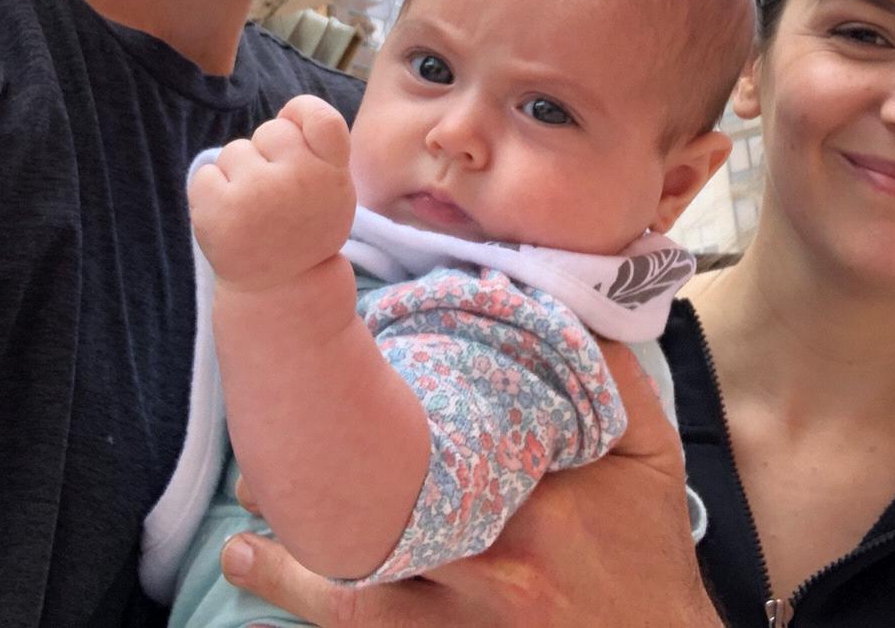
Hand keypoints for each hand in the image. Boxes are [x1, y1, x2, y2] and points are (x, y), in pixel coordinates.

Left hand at [190, 95, 356, 292]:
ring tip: (254, 212)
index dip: (303, 111)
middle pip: (272, 130)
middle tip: (277, 196)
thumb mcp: (333, 191)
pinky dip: (211, 192)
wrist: (280, 289)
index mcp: (332, 175)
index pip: (322, 119)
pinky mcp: (218, 209)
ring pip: (236, 151)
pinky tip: (230, 218)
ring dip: (239, 174)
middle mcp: (297, 181)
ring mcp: (256, 194)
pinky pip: (206, 173)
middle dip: (269, 154)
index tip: (294, 124)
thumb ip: (319, 150)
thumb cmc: (305, 229)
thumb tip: (287, 110)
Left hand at [219, 342, 721, 626]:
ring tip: (247, 509)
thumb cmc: (647, 554)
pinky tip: (252, 569)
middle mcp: (496, 557)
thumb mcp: (647, 457)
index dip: (392, 389)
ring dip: (291, 546)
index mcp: (542, 491)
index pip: (460, 423)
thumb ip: (609, 379)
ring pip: (357, 577)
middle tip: (269, 428)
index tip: (349, 349)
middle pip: (391, 499)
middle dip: (321, 464)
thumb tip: (552, 298)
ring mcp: (463, 618)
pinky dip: (301, 599)